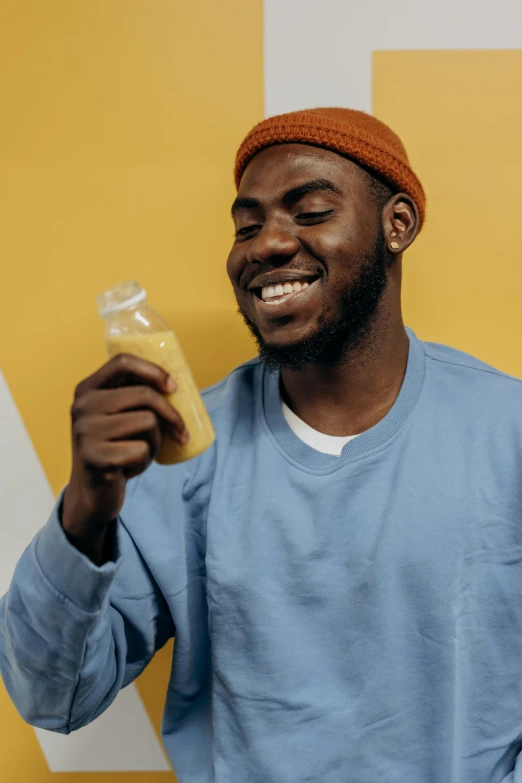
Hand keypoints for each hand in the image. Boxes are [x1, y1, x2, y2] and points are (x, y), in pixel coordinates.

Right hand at [61, 354, 187, 562]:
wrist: (92, 493)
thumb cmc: (114, 448)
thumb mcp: (116, 417)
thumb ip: (133, 397)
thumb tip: (177, 384)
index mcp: (87, 390)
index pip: (123, 362)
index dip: (154, 371)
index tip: (173, 387)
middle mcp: (82, 407)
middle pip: (144, 395)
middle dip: (171, 415)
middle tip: (181, 433)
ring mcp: (86, 432)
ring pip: (148, 422)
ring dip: (155, 442)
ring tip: (141, 452)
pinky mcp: (96, 458)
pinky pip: (142, 450)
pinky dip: (145, 462)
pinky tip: (129, 468)